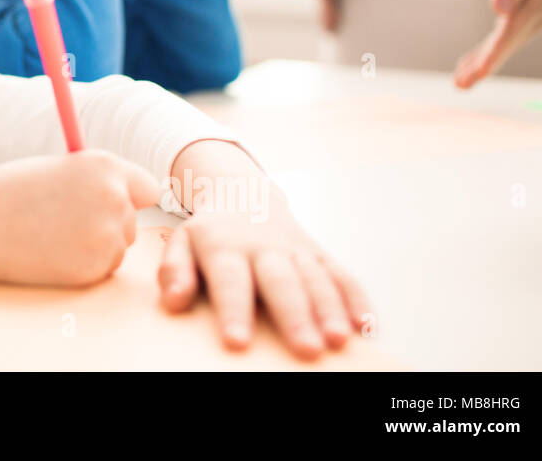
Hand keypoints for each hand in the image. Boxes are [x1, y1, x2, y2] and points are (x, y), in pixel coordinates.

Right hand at [0, 149, 162, 285]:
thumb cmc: (12, 193)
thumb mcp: (61, 170)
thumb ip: (97, 182)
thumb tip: (130, 200)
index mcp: (106, 166)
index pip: (147, 187)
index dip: (129, 198)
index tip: (108, 205)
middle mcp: (115, 198)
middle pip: (132, 220)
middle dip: (107, 224)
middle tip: (63, 221)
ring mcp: (107, 235)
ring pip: (118, 246)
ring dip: (94, 246)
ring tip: (52, 236)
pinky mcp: (94, 268)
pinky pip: (102, 269)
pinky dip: (82, 266)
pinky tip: (51, 254)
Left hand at [158, 204, 372, 358]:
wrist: (242, 192)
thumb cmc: (208, 231)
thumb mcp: (181, 242)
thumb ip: (174, 270)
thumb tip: (174, 301)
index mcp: (224, 245)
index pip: (229, 279)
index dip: (234, 310)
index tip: (237, 342)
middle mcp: (264, 247)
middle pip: (281, 282)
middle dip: (294, 316)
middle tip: (305, 350)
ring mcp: (295, 249)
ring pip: (316, 278)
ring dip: (329, 309)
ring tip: (338, 340)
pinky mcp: (319, 254)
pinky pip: (342, 274)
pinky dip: (357, 298)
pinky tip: (367, 326)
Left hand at [454, 0, 541, 88]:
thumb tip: (499, 9)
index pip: (515, 29)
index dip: (497, 50)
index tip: (480, 70)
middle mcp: (540, 14)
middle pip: (509, 42)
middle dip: (486, 65)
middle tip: (462, 85)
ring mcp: (533, 18)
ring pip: (504, 44)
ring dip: (483, 63)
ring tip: (460, 83)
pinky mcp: (523, 17)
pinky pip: (502, 38)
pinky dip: (486, 52)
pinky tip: (468, 66)